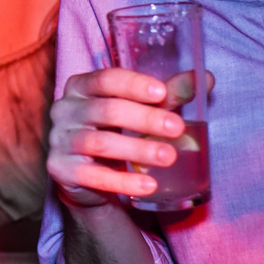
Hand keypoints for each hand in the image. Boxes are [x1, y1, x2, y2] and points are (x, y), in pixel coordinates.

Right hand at [47, 68, 188, 206]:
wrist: (88, 174)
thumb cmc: (116, 131)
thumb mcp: (139, 109)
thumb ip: (167, 95)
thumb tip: (204, 79)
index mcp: (80, 87)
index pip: (105, 79)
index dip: (133, 84)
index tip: (162, 93)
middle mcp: (64, 110)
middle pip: (105, 110)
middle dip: (144, 119)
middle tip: (177, 128)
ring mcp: (59, 141)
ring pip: (100, 143)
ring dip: (138, 149)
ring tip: (169, 156)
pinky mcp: (60, 169)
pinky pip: (93, 176)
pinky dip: (123, 181)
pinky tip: (148, 185)